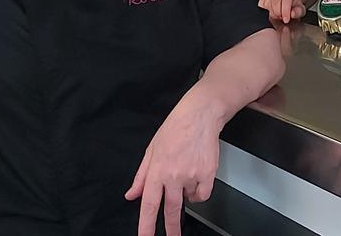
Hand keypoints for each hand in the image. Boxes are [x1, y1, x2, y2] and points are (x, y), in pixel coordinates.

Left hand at [126, 99, 222, 235]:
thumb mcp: (151, 150)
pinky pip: (203, 194)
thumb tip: (132, 194)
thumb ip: (141, 176)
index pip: (149, 204)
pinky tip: (197, 178)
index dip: (146, 225)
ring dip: (186, 193)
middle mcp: (174, 175)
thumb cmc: (175, 128)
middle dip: (171, 229)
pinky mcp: (208, 173)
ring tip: (186, 172)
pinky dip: (199, 191)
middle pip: (172, 210)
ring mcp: (192, 175)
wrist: (200, 115)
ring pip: (189, 199)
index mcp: (157, 170)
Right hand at [259, 0, 306, 23]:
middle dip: (277, 12)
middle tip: (281, 18)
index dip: (285, 11)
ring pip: (267, 2)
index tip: (286, 20)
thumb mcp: (301, 9)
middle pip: (275, 0)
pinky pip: (261, 4)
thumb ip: (298, 12)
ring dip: (271, 12)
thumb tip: (292, 14)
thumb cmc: (295, 4)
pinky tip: (270, 13)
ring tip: (277, 16)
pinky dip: (265, 11)